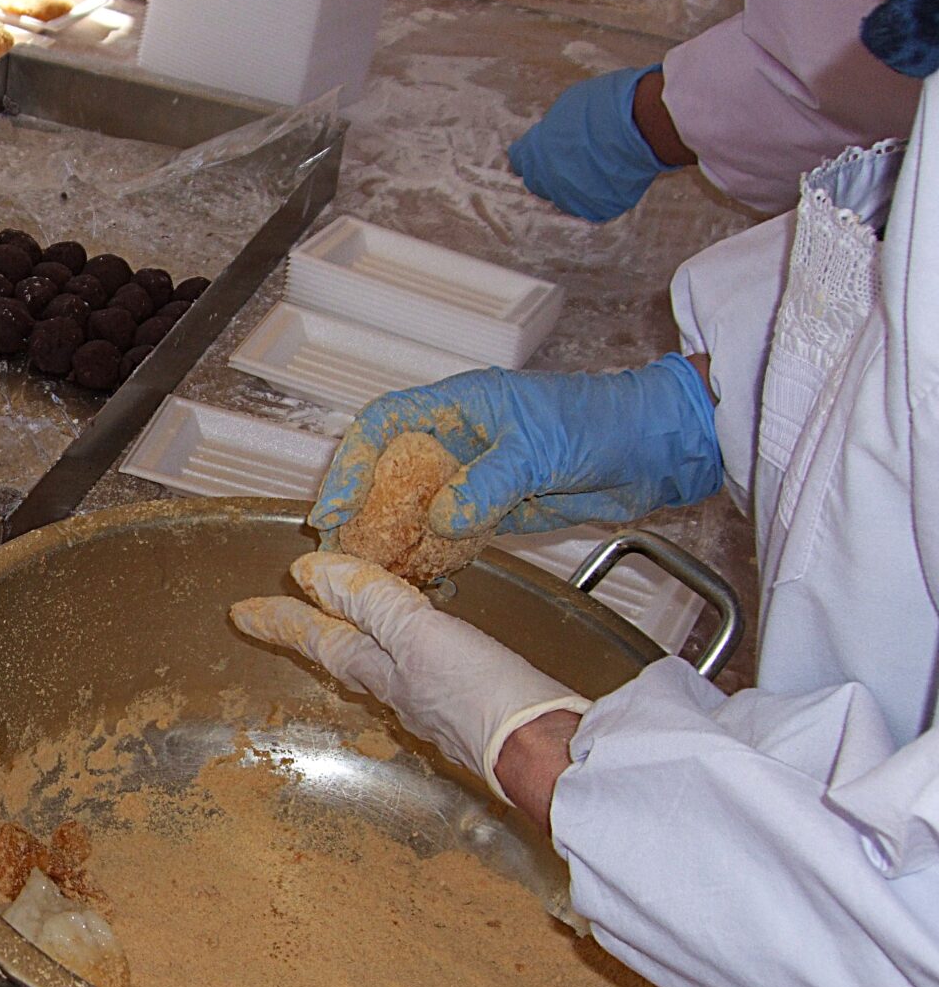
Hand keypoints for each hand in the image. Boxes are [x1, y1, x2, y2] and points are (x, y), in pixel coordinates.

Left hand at [232, 552, 586, 799]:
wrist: (548, 754)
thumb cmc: (487, 699)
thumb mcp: (420, 636)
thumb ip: (370, 602)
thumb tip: (312, 575)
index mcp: (383, 672)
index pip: (318, 640)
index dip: (281, 620)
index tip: (243, 613)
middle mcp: (400, 694)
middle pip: (342, 654)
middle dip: (309, 632)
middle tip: (278, 617)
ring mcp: (434, 707)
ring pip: (378, 667)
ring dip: (354, 640)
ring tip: (340, 625)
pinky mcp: (472, 714)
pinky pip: (418, 675)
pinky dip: (404, 654)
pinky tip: (419, 654)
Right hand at [309, 355, 722, 544]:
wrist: (653, 450)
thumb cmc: (600, 424)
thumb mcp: (539, 451)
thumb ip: (487, 484)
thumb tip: (440, 520)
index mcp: (458, 407)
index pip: (384, 425)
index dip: (351, 463)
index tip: (334, 506)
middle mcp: (457, 440)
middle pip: (389, 470)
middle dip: (360, 508)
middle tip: (340, 549)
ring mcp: (474, 476)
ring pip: (414, 506)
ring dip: (392, 537)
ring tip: (369, 572)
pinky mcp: (494, 509)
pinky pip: (448, 533)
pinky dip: (431, 555)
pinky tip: (417, 578)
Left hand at [507, 65, 673, 220]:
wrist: (643, 124)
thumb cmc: (606, 106)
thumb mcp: (567, 107)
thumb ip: (552, 129)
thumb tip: (550, 137)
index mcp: (535, 154)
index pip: (520, 160)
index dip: (530, 154)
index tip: (538, 151)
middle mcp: (549, 182)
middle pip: (539, 182)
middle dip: (549, 171)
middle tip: (571, 157)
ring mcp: (573, 199)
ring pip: (565, 196)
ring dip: (573, 184)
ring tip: (596, 164)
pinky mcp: (598, 209)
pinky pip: (592, 204)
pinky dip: (599, 192)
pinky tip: (611, 176)